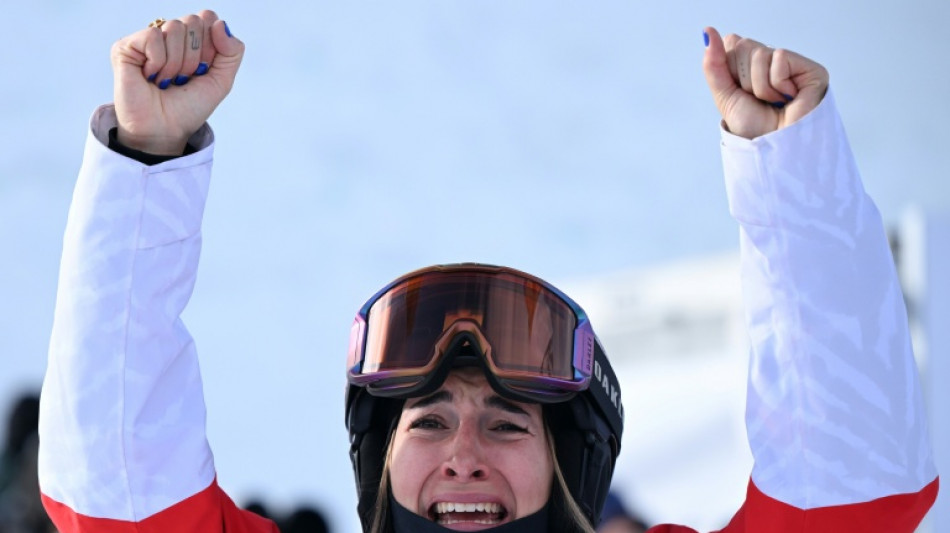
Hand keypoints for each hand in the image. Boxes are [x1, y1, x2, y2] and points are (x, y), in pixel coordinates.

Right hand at [110, 10, 244, 154]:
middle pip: (194, 21)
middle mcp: (169, 35)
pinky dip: (159, 62)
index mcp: (192, 39)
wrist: (165, 130)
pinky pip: (153, 36)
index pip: (209, 18)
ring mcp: (147, 39)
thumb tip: (220, 23)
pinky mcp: (126, 46)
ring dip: (177, 63)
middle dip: (195, 56)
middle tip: (183, 78)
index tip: (202, 71)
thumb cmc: (189, 107)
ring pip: (175, 27)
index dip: (211, 47)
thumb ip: (232, 51)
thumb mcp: (222, 81)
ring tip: (166, 80)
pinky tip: (150, 76)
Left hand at [702, 27, 827, 138]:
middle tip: (757, 99)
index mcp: (751, 65)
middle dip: (743, 78)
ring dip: (759, 85)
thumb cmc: (752, 126)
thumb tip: (708, 32)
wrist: (772, 147)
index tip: (740, 93)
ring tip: (773, 102)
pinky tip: (787, 98)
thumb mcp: (724, 94)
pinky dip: (776, 83)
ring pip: (759, 53)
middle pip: (743, 45)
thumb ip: (714, 64)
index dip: (729, 71)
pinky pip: (779, 57)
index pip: (731, 43)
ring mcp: (791, 64)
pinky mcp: (810, 68)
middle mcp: (771, 61)